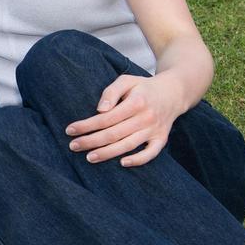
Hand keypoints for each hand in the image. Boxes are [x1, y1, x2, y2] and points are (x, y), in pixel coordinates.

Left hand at [64, 74, 181, 166]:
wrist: (174, 92)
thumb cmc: (143, 87)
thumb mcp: (126, 80)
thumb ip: (111, 92)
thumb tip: (100, 109)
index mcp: (136, 102)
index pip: (106, 118)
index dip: (87, 125)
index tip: (70, 130)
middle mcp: (146, 118)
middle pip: (114, 134)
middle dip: (91, 141)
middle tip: (73, 146)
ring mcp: (155, 130)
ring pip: (128, 145)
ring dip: (107, 153)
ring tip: (89, 158)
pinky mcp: (162, 138)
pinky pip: (151, 153)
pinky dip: (138, 160)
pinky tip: (122, 163)